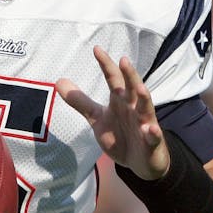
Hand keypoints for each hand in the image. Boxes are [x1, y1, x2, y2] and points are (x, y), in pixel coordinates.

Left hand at [58, 46, 169, 178]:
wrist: (140, 162)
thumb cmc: (121, 136)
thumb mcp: (98, 119)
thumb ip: (81, 102)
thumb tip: (59, 81)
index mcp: (120, 101)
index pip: (114, 79)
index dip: (106, 65)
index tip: (97, 49)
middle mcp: (134, 108)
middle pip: (132, 88)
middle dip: (129, 75)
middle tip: (123, 60)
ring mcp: (145, 124)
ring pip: (146, 108)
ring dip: (144, 98)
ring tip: (140, 88)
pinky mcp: (152, 142)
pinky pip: (153, 136)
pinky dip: (153, 133)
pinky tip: (150, 129)